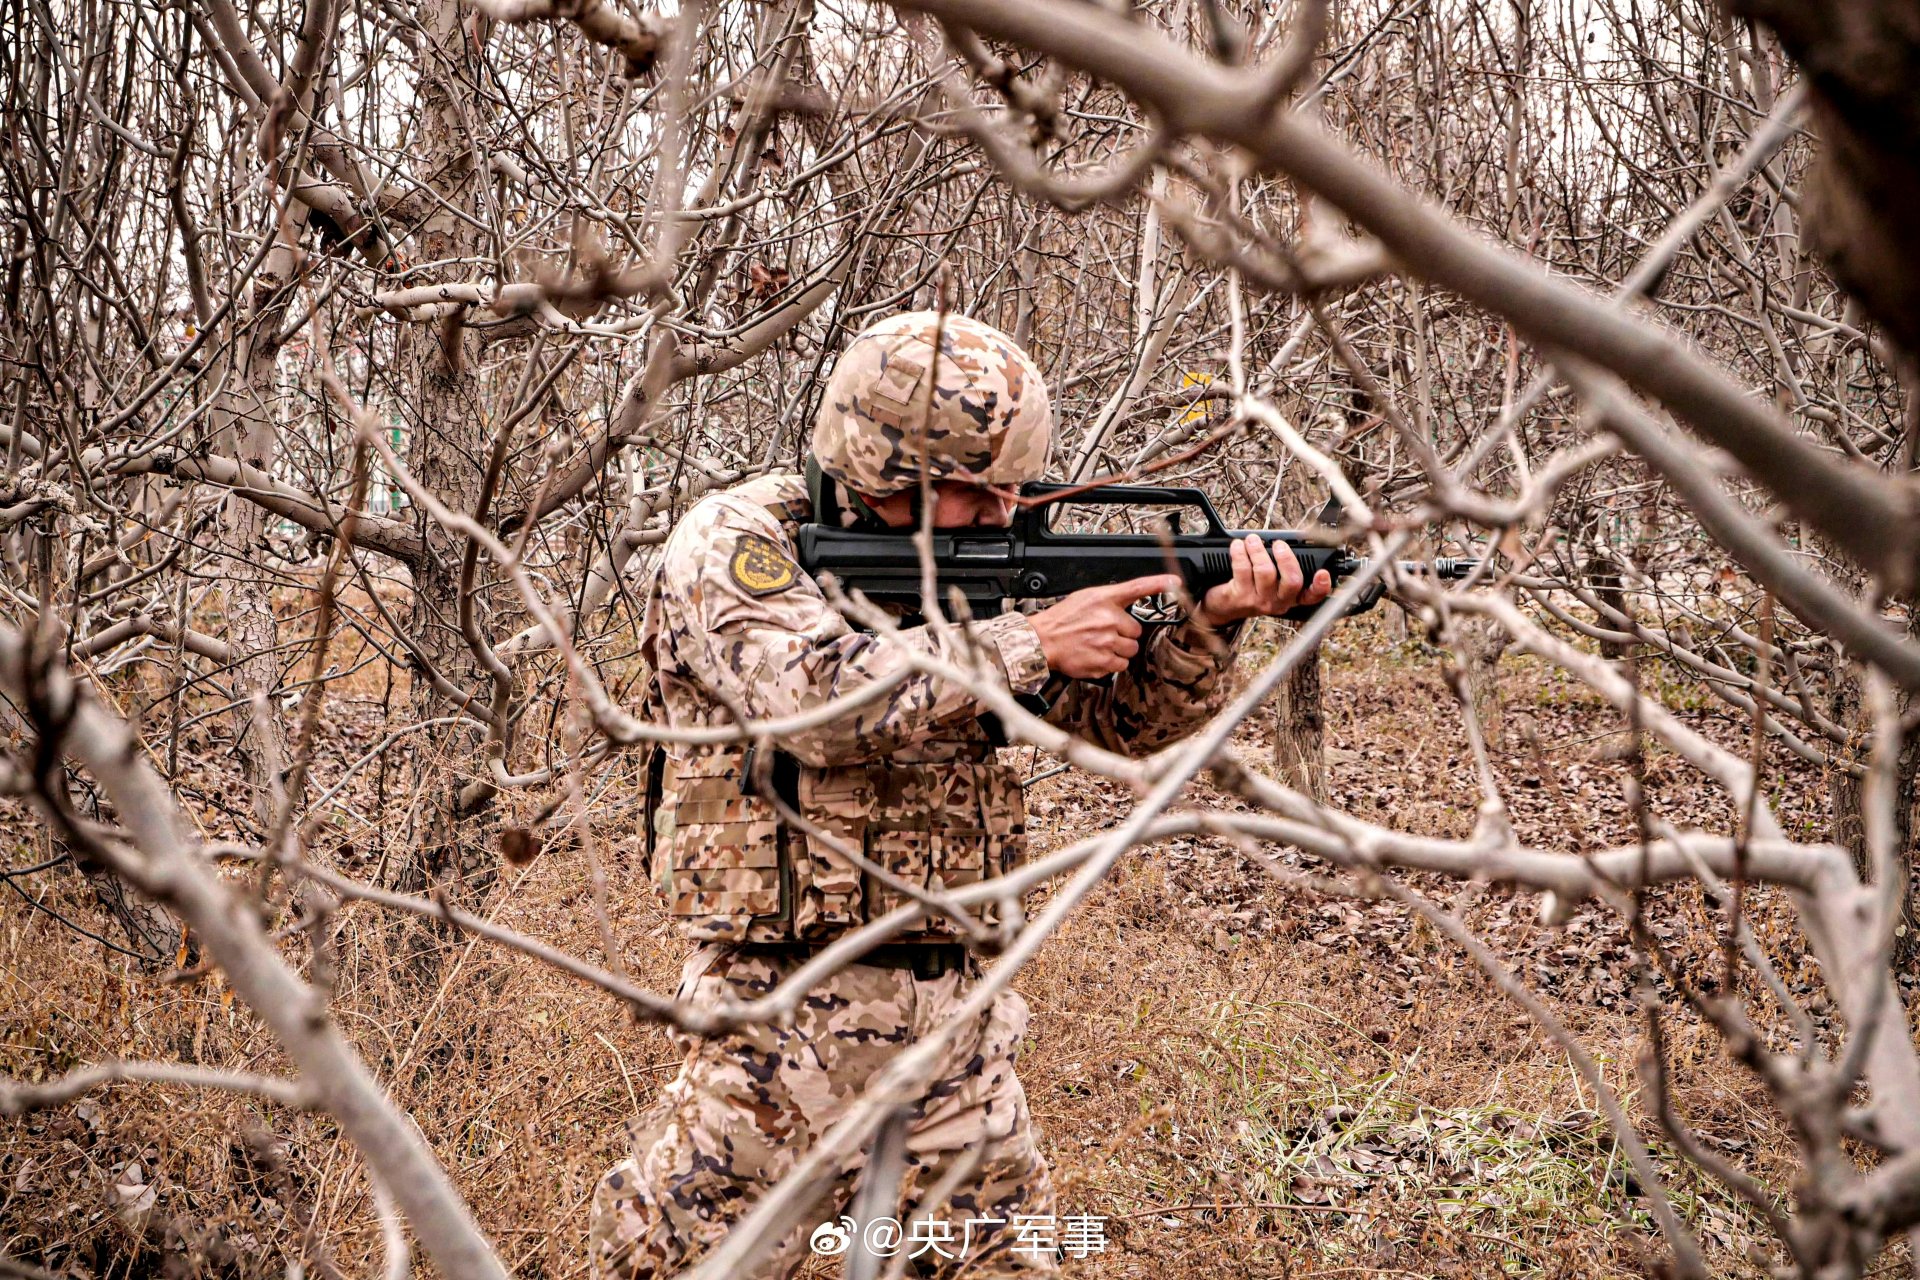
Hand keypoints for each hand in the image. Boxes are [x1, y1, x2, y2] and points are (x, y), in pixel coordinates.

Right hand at [1027, 574, 1181, 678]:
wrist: (1042, 641)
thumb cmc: (1062, 620)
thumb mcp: (1085, 598)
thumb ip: (1109, 601)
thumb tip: (1126, 608)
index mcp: (1104, 599)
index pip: (1137, 588)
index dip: (1158, 584)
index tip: (1175, 582)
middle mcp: (1108, 619)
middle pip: (1136, 630)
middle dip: (1124, 634)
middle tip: (1105, 633)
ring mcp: (1107, 641)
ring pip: (1131, 649)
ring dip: (1119, 650)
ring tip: (1099, 646)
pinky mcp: (1104, 661)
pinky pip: (1121, 666)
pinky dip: (1111, 664)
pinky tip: (1097, 656)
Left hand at [1192, 534, 1332, 627]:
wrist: (1223, 605)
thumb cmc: (1251, 586)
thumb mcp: (1272, 581)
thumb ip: (1283, 565)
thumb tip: (1286, 540)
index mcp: (1291, 597)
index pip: (1312, 596)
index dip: (1321, 586)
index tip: (1322, 573)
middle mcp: (1279, 602)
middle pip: (1292, 582)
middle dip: (1286, 558)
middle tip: (1279, 545)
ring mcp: (1260, 601)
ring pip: (1265, 572)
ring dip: (1258, 551)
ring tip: (1252, 540)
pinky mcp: (1240, 597)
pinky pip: (1243, 569)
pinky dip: (1240, 553)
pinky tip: (1238, 546)